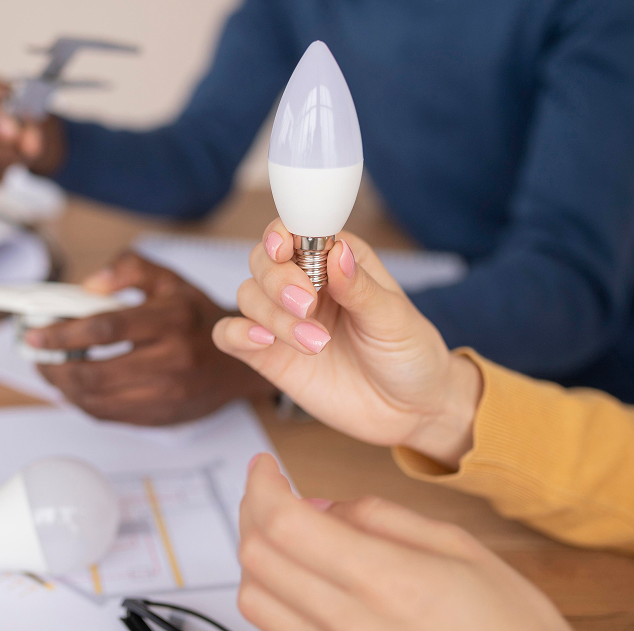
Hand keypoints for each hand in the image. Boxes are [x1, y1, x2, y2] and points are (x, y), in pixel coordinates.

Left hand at [25, 253, 274, 424]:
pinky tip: (74, 385)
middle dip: (54, 365)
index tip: (35, 332)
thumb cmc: (199, 318)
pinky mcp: (162, 418)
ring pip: (97, 400)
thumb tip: (90, 286)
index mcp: (171, 322)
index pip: (106, 330)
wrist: (242, 362)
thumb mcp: (169, 280)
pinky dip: (83, 402)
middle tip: (36, 354)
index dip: (63, 333)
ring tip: (50, 368)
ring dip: (63, 387)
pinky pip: (109, 416)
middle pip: (95, 373)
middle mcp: (171, 362)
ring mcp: (166, 396)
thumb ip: (129, 270)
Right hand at [212, 221, 481, 468]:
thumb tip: (336, 251)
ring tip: (315, 343)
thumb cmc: (409, 354)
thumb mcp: (394, 318)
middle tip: (307, 306)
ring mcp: (283, 319)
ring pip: (248, 295)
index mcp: (336, 261)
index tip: (284, 248)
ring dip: (273, 316)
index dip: (281, 233)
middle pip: (263, 260)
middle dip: (277, 280)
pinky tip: (261, 340)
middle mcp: (304, 284)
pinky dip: (236, 333)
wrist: (410, 409)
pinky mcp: (269, 354)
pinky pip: (231, 334)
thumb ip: (360, 287)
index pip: (296, 230)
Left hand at [238, 454, 568, 630]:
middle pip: (258, 557)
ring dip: (255, 556)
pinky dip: (271, 595)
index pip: (285, 523)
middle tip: (267, 489)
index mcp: (387, 580)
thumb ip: (381, 519)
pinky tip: (295, 576)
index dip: (261, 484)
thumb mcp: (461, 550)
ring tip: (277, 530)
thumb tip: (319, 504)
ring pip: (254, 601)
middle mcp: (351, 623)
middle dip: (250, 510)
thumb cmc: (510, 627)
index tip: (264, 466)